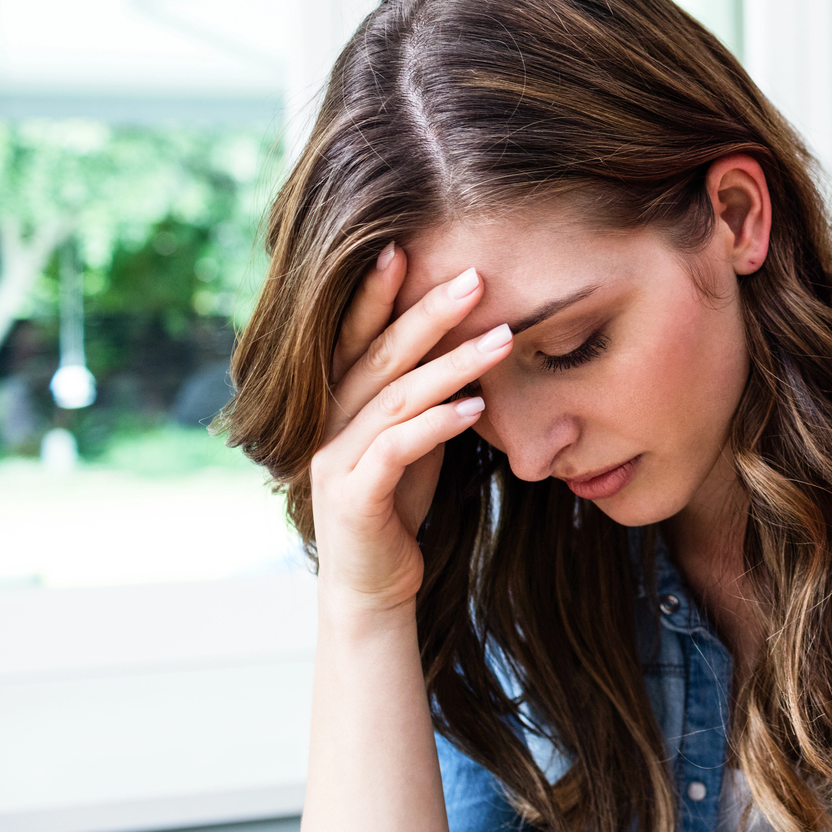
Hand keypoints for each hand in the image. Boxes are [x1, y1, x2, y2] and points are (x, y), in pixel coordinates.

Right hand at [310, 244, 510, 614]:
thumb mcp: (414, 436)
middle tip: (477, 277)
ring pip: (396, 396)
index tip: (409, 245)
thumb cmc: (395, 503)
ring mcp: (335, 458)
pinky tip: (474, 406)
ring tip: (504, 339)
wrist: (372, 587)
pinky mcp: (353, 496)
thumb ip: (423, 391)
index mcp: (339, 401)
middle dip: (427, 312)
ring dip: (453, 364)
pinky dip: (438, 423)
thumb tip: (465, 340)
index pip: (356, 335)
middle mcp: (328, 421)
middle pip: (379, 354)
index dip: (376, 292)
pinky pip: (398, 449)